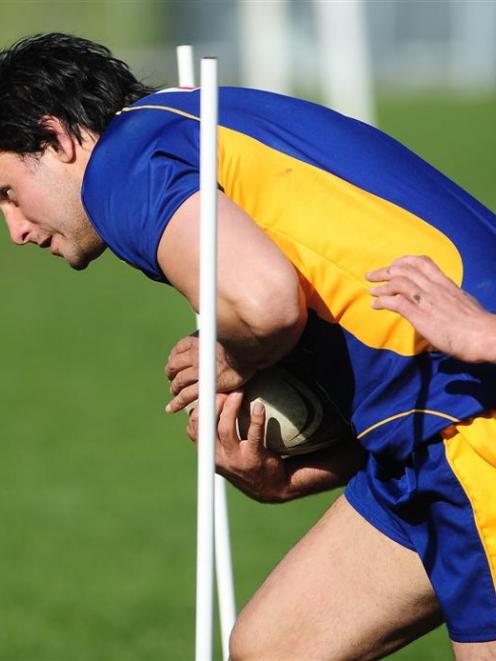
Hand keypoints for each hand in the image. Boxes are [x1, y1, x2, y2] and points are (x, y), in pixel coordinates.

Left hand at [165, 335, 254, 413]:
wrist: (250, 352)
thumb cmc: (241, 343)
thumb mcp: (223, 332)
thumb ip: (215, 334)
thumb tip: (214, 329)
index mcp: (198, 341)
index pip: (178, 348)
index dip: (174, 357)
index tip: (174, 362)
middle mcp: (195, 355)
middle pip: (174, 365)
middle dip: (171, 373)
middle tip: (172, 378)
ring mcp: (199, 371)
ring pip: (179, 381)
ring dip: (174, 388)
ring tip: (174, 392)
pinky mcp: (206, 385)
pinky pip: (186, 395)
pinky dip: (177, 403)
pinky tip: (171, 408)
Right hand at [187, 392, 365, 501]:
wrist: (270, 486)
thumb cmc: (246, 461)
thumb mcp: (224, 453)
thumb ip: (214, 434)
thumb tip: (208, 401)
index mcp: (210, 454)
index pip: (193, 430)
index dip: (199, 409)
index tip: (210, 394)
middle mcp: (218, 458)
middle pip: (206, 425)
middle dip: (213, 404)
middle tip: (225, 390)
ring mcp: (236, 459)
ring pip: (226, 429)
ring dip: (231, 407)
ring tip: (239, 392)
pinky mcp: (254, 459)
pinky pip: (254, 435)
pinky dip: (256, 419)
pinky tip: (259, 407)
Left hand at [367, 255, 495, 362]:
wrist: (484, 335)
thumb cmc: (478, 325)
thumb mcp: (464, 304)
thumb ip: (450, 302)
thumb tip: (444, 309)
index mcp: (446, 284)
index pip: (423, 262)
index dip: (405, 260)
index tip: (394, 264)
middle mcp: (435, 288)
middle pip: (405, 269)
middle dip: (385, 270)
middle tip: (372, 275)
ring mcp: (427, 300)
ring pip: (398, 282)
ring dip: (381, 286)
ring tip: (372, 291)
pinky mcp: (421, 315)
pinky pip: (396, 302)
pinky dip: (382, 301)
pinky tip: (375, 305)